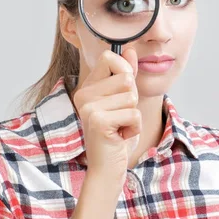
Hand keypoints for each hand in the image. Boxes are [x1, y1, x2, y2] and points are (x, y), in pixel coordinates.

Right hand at [71, 48, 140, 184]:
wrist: (108, 167)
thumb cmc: (117, 135)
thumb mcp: (124, 101)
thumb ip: (126, 75)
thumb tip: (131, 50)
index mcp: (88, 87)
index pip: (110, 57)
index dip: (125, 71)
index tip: (123, 92)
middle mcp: (83, 95)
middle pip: (127, 78)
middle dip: (133, 99)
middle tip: (121, 117)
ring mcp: (88, 107)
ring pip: (132, 97)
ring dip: (133, 114)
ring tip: (120, 127)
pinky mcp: (98, 121)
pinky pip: (134, 114)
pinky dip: (134, 127)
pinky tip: (120, 136)